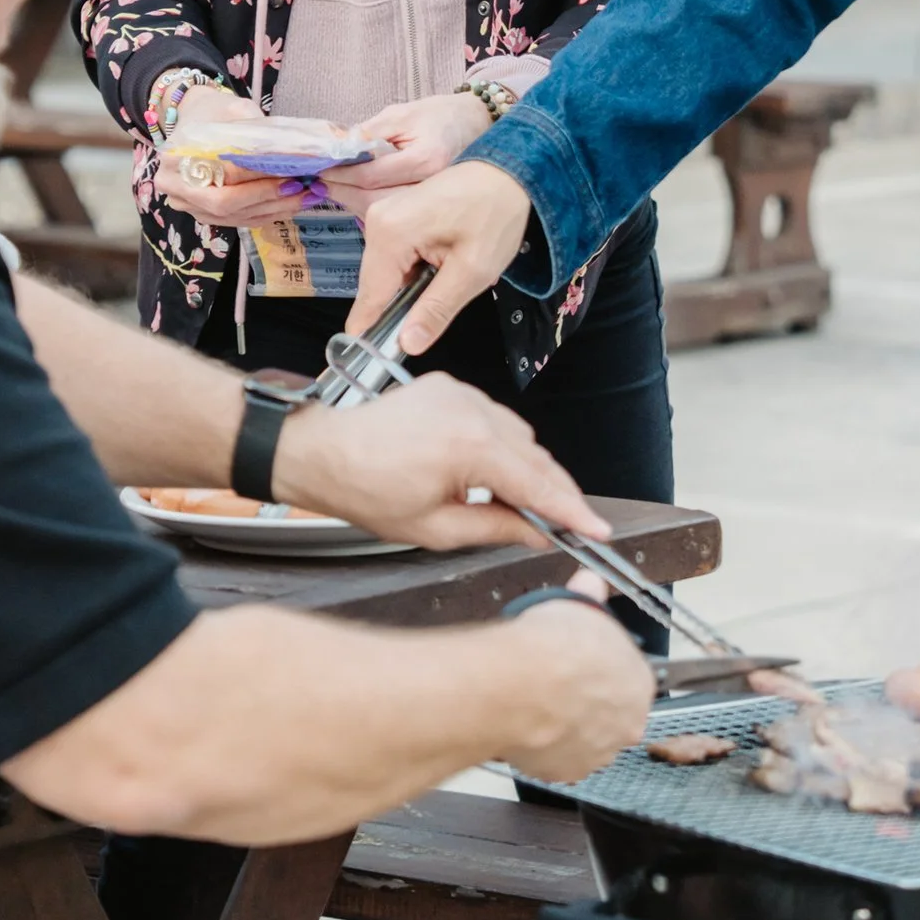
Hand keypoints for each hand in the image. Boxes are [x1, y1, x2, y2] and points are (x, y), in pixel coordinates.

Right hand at [150, 83, 308, 227]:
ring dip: (273, 209)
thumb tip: (294, 152)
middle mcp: (175, 186)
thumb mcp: (234, 109)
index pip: (221, 171)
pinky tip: (290, 205)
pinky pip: (236, 221)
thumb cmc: (214, 111)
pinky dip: (265, 215)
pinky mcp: (202, 214)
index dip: (257, 174)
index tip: (289, 170)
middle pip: (224, 202)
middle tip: (300, 188)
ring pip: (233, 216)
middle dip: (266, 197)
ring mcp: (187, 205)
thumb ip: (257, 130)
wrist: (193, 117)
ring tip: (305, 197)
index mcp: (176, 156)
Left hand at [275, 372, 609, 552]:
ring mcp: (461, 393)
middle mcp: (472, 410)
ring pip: (519, 434)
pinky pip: (493, 418)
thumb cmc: (366, 489)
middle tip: (569, 524)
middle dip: (555, 490)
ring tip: (522, 502)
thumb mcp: (435, 528)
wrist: (323, 451)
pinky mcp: (449, 386)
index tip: (596, 531)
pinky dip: (501, 444)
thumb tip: (536, 533)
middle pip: (536, 455)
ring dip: (528, 466)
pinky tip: (491, 470)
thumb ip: (495, 529)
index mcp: (470, 447)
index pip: (537, 484)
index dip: (571, 511)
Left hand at [327, 91, 497, 198]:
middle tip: (322, 184)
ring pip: (385, 213)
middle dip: (344, 194)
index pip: (372, 175)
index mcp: (425, 160)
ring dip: (355, 203)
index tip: (320, 170)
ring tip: (336, 188)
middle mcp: (432, 187)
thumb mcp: (400, 114)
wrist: (475, 123)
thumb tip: (335, 149)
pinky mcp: (432, 209)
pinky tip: (359, 196)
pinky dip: (373, 207)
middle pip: (376, 202)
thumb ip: (368, 133)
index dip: (341, 174)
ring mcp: (434, 202)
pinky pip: (397, 214)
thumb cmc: (438, 115)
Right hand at [349, 164, 533, 351]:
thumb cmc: (496, 215)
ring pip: (385, 273)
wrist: (511, 172)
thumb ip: (436, 310)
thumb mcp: (473, 271)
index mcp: (390, 232)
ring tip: (447, 279)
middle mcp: (377, 220)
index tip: (378, 356)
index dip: (374, 330)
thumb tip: (407, 345)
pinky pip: (393, 256)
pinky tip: (441, 264)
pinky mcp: (394, 215)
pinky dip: (412, 269)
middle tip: (440, 305)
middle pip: (375, 285)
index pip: (370, 296)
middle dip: (400, 305)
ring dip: (409, 286)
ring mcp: (384, 214)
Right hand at [489, 583, 657, 782]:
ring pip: (586, 740)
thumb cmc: (553, 647)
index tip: (581, 663)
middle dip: (589, 703)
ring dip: (568, 727)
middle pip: (611, 714)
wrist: (520, 686)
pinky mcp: (566, 773)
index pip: (629, 679)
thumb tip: (590, 582)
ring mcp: (597, 753)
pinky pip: (558, 759)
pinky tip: (528, 725)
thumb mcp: (577, 605)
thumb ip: (589, 596)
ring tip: (538, 704)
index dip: (602, 670)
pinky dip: (545, 747)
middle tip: (558, 685)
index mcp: (639, 683)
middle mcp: (627, 725)